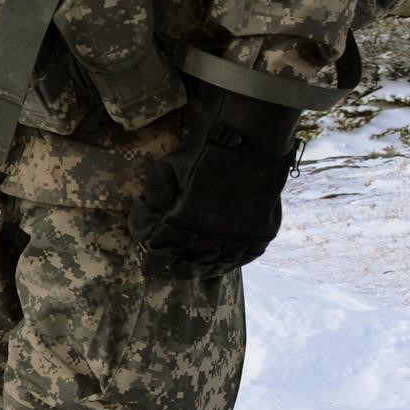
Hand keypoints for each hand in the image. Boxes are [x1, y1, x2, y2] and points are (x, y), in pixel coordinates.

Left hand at [128, 87, 300, 276]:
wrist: (250, 138)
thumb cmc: (204, 150)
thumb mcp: (167, 170)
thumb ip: (155, 197)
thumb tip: (146, 218)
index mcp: (186, 220)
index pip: (164, 250)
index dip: (155, 262)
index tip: (149, 269)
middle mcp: (214, 234)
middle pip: (193, 263)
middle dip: (180, 268)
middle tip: (172, 271)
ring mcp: (242, 236)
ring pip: (219, 264)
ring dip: (205, 270)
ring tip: (196, 272)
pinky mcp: (263, 232)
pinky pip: (246, 257)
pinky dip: (233, 263)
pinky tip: (225, 264)